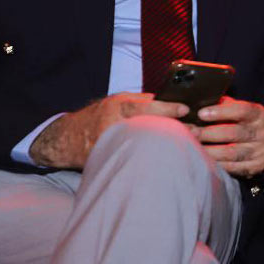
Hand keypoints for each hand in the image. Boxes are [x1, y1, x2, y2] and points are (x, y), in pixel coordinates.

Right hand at [30, 92, 187, 168]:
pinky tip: (175, 162)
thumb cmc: (99, 115)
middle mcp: (114, 126)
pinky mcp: (112, 162)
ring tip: (192, 147)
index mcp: (116, 107)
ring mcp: (112, 146)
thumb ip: (142, 101)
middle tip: (198, 131)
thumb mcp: (118, 101)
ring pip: (145, 146)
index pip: (143, 106)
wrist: (66, 139)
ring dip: (170, 146)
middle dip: (174, 129)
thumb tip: (172, 101)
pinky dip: (157, 160)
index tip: (186, 109)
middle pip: (148, 126)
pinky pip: (138, 161)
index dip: (165, 108)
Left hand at [194, 96, 263, 177]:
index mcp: (259, 115)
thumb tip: (200, 102)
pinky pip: (232, 167)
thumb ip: (224, 105)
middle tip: (190, 132)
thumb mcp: (239, 109)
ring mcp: (260, 151)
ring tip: (192, 147)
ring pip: (231, 153)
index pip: (242, 110)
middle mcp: (263, 133)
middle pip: (234, 133)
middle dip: (209, 133)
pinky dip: (215, 164)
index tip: (201, 113)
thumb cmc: (244, 123)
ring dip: (209, 151)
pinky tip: (203, 159)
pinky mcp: (255, 167)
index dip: (221, 112)